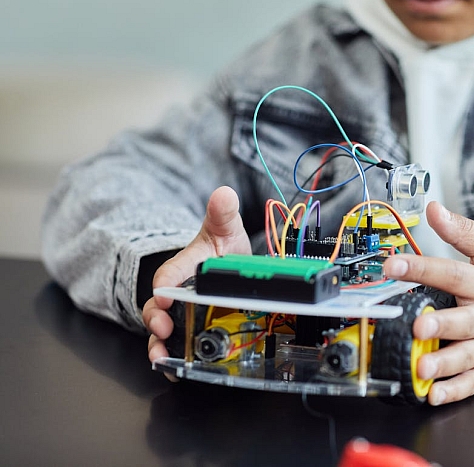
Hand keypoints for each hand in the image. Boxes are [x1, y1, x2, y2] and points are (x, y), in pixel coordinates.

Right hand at [142, 186, 251, 365]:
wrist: (226, 268)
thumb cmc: (219, 250)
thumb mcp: (224, 231)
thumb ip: (222, 214)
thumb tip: (223, 194)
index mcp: (183, 268)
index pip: (168, 275)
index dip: (166, 285)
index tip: (166, 294)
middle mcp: (176, 294)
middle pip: (157, 309)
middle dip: (156, 320)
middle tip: (162, 329)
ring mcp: (181, 315)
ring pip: (162, 333)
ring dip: (159, 347)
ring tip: (161, 360)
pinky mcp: (189, 331)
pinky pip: (177, 348)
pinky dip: (173, 361)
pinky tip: (175, 371)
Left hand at [382, 201, 473, 404]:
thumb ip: (464, 231)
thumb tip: (433, 210)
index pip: (452, 273)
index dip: (422, 268)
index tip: (393, 264)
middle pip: (462, 321)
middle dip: (440, 325)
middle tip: (418, 326)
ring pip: (465, 357)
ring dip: (443, 363)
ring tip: (422, 367)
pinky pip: (472, 383)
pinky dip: (454, 391)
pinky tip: (434, 395)